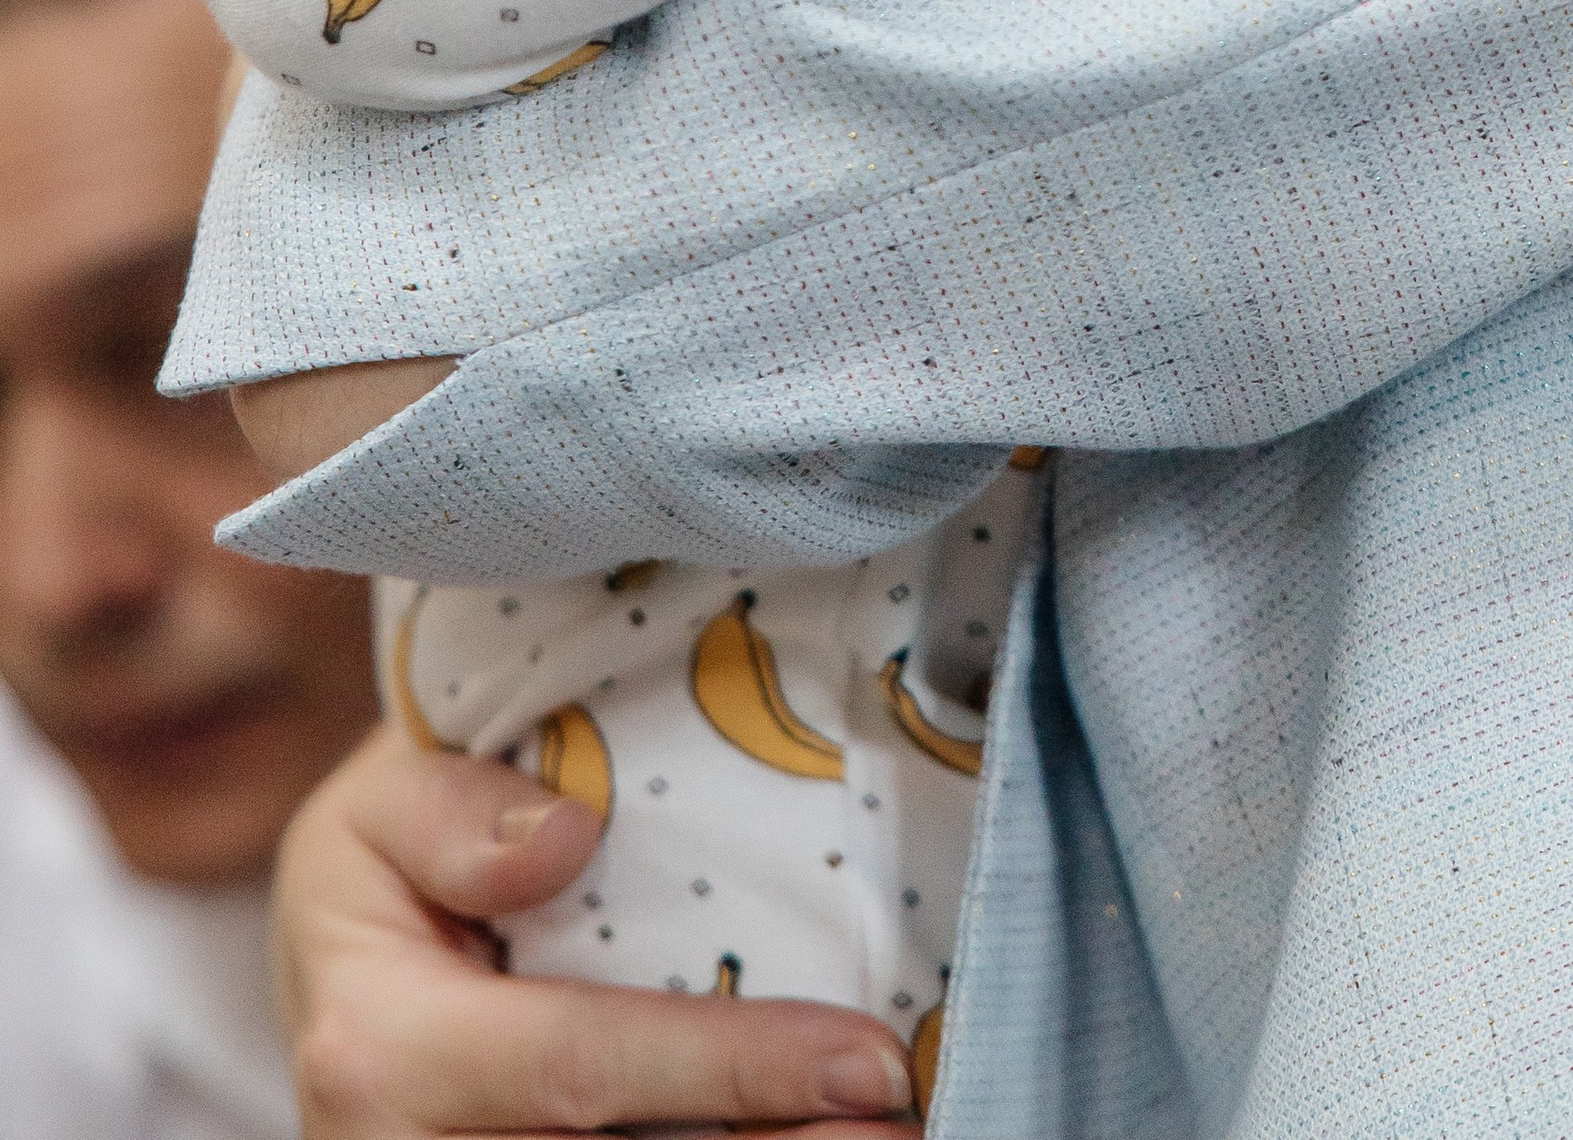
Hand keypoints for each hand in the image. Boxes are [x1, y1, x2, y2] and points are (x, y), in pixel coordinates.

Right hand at [276, 724, 917, 1134]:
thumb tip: (562, 837)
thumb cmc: (379, 867)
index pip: (582, 1066)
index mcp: (381, 1050)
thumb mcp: (375, 802)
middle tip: (903, 1125)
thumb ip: (449, 811)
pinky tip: (809, 1134)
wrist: (332, 969)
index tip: (868, 1059)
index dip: (734, 1068)